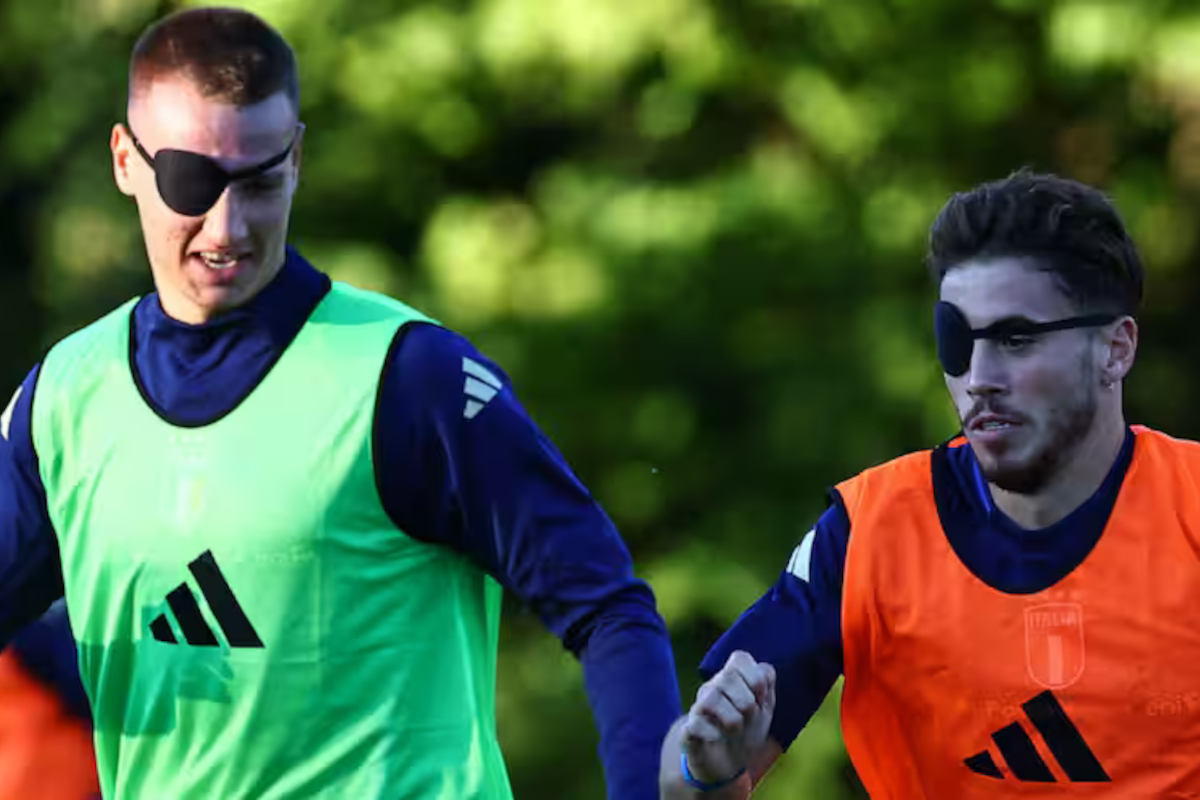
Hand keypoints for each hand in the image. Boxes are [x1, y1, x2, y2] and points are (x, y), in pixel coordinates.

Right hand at [680, 650, 775, 784]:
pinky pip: (695, 723)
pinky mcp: (689, 729)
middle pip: (728, 676)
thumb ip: (767, 683)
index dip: (756, 677)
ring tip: (736, 730)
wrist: (728, 762)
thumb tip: (763, 672)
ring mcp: (699, 707)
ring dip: (732, 718)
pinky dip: (713, 733)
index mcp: (732, 678)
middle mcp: (713, 687)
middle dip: (747, 701)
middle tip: (751, 717)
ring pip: (711, 697)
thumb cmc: (747, 728)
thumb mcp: (765, 707)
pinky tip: (719, 738)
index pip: (739, 658)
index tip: (762, 699)